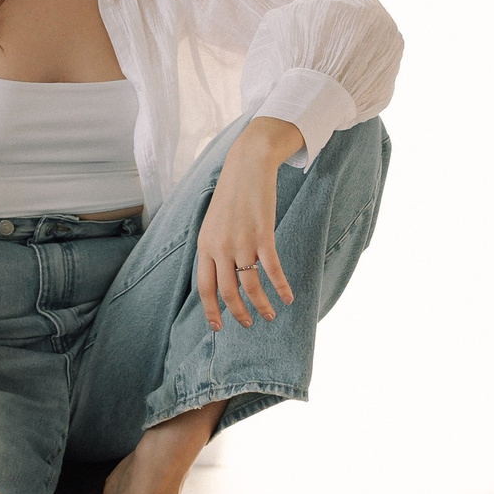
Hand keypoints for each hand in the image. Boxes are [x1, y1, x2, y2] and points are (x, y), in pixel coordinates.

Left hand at [195, 116, 299, 330]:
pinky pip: (272, 270)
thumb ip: (215, 250)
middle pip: (228, 292)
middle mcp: (220, 247)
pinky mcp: (263, 235)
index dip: (211, 311)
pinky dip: (282, 287)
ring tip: (270, 315)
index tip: (218, 328)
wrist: (247, 165)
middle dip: (239, 314)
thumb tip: (224, 277)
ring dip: (262, 306)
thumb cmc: (231, 195)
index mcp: (205, 245)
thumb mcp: (213, 223)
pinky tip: (288, 297)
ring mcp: (242, 242)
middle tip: (249, 324)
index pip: (205, 288)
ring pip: (251, 286)